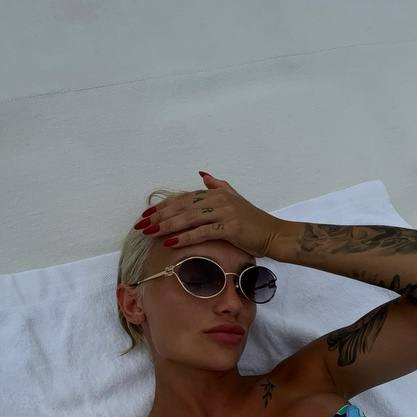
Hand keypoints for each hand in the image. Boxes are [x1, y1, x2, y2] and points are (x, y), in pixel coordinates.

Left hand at [139, 172, 284, 257]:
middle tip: (141, 225)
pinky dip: (185, 237)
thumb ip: (218, 185)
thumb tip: (202, 174)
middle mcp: (218, 199)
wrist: (274, 234)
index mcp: (216, 193)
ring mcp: (225, 213)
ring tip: (150, 233)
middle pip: (182, 206)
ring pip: (189, 218)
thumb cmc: (253, 221)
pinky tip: (170, 242)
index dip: (163, 206)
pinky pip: (202, 232)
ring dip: (167, 226)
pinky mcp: (230, 228)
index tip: (146, 215)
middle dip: (159, 216)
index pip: (183, 197)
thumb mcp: (235, 198)